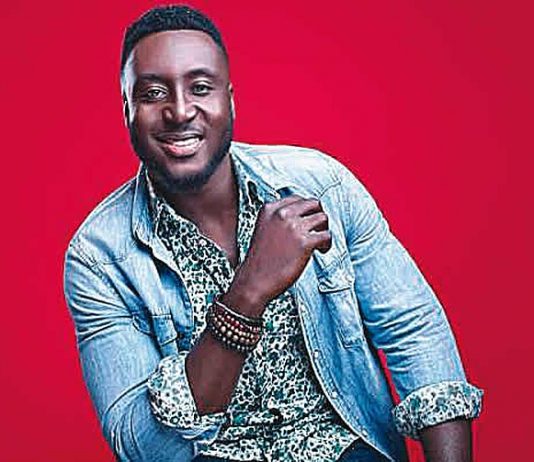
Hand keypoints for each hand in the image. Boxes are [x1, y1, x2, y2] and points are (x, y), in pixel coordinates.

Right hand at [227, 195, 330, 309]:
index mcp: (270, 209)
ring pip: (323, 217)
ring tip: (319, 243)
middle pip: (313, 203)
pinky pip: (327, 235)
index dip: (306, 211)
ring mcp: (293, 227)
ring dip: (324, 229)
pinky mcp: (304, 242)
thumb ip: (279, 219)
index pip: (297, 199)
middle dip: (318, 215)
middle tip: (318, 229)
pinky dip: (327, 243)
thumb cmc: (261, 260)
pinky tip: (321, 251)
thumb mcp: (264, 229)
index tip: (307, 222)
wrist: (254, 281)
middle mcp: (282, 214)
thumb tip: (303, 216)